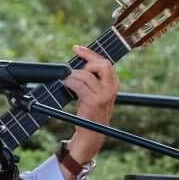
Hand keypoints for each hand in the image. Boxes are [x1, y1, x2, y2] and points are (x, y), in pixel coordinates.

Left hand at [61, 45, 118, 166]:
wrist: (92, 131)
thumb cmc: (90, 109)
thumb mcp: (94, 91)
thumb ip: (90, 77)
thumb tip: (77, 60)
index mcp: (113, 82)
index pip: (104, 62)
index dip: (89, 53)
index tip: (76, 48)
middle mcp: (112, 87)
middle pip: (100, 64)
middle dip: (84, 62)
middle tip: (72, 69)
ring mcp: (103, 95)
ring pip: (85, 75)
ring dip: (71, 76)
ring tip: (65, 80)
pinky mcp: (93, 101)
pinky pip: (79, 85)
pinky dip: (69, 83)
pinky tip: (64, 84)